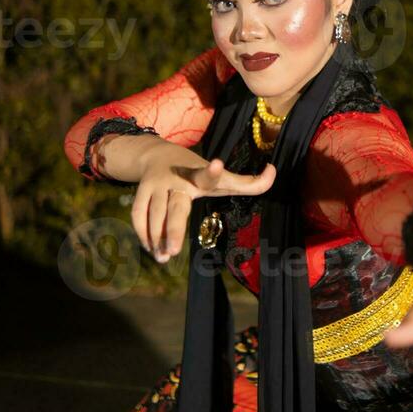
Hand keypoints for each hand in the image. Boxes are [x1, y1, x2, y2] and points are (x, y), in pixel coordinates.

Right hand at [132, 155, 275, 262]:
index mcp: (199, 175)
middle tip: (173, 251)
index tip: (218, 164)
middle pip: (175, 207)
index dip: (213, 172)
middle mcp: (176, 179)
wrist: (156, 153)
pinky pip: (138, 215)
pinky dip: (144, 234)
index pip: (208, 175)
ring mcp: (156, 185)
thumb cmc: (198, 172)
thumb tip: (273, 171)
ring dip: (157, 238)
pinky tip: (152, 250)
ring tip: (163, 257)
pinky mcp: (141, 191)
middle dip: (173, 228)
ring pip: (153, 214)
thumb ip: (248, 182)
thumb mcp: (221, 177)